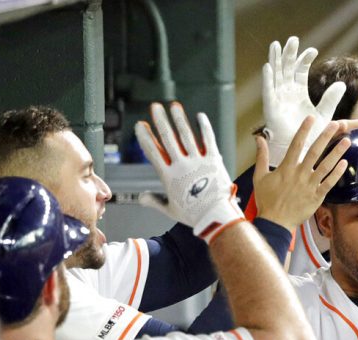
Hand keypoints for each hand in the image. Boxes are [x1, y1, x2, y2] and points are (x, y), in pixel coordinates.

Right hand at [135, 102, 242, 243]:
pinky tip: (200, 116)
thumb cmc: (194, 215)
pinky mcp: (214, 160)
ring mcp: (198, 161)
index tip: (140, 125)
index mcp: (168, 176)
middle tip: (155, 107)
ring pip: (186, 135)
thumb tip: (142, 197)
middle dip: (160, 121)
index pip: (153, 151)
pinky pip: (208, 140)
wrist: (216, 216)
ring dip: (179, 119)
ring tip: (174, 106)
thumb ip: (154, 201)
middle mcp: (182, 166)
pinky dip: (204, 127)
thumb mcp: (170, 209)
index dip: (145, 137)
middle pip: (168, 138)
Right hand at [254, 116, 349, 230]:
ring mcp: (309, 185)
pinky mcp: (316, 197)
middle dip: (326, 136)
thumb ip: (261, 157)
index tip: (312, 118)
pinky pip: (329, 183)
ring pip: (326, 166)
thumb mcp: (259, 177)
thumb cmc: (266, 200)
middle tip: (337, 125)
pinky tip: (344, 164)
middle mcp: (299, 174)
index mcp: (286, 168)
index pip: (296, 144)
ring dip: (337, 152)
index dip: (304, 130)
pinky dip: (336, 173)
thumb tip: (259, 139)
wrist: (275, 221)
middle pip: (315, 151)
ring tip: (346, 141)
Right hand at [262, 36, 345, 166]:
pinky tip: (268, 66)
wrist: (300, 152)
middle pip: (287, 69)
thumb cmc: (311, 136)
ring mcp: (278, 100)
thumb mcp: (324, 114)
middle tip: (293, 39)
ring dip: (276, 60)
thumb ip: (331, 99)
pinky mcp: (271, 109)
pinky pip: (268, 92)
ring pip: (276, 76)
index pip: (300, 72)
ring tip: (277, 45)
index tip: (313, 51)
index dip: (304, 60)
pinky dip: (267, 79)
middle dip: (289, 54)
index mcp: (298, 94)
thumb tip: (341, 83)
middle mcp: (287, 94)